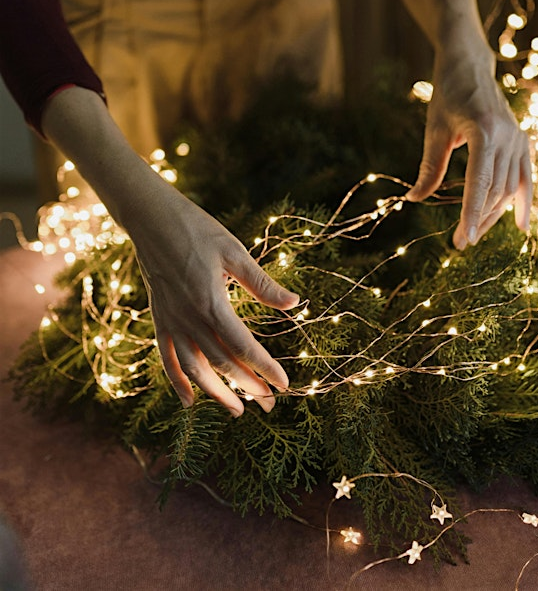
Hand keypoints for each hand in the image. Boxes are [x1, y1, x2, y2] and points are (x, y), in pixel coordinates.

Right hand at [128, 183, 299, 415]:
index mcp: (211, 302)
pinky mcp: (159, 317)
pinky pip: (166, 357)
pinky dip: (176, 381)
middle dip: (248, 387)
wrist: (151, 217)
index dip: (265, 368)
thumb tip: (295, 304)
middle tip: (270, 405)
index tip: (285, 385)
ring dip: (216, 393)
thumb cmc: (196, 228)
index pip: (243, 346)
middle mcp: (189, 317)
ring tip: (237, 411)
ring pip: (194, 368)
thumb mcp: (234, 251)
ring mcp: (171, 320)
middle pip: (222, 363)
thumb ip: (262, 283)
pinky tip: (189, 402)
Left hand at [405, 40, 531, 248]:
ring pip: (510, 188)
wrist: (470, 67)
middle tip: (459, 242)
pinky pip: (526, 178)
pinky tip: (521, 225)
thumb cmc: (448, 95)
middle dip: (478, 220)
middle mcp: (507, 137)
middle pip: (495, 190)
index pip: (479, 182)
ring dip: (493, 214)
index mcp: (484, 131)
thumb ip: (430, 167)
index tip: (465, 239)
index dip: (472, 213)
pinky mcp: (522, 142)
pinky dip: (523, 202)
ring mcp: (518, 139)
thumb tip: (413, 199)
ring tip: (473, 233)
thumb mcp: (434, 130)